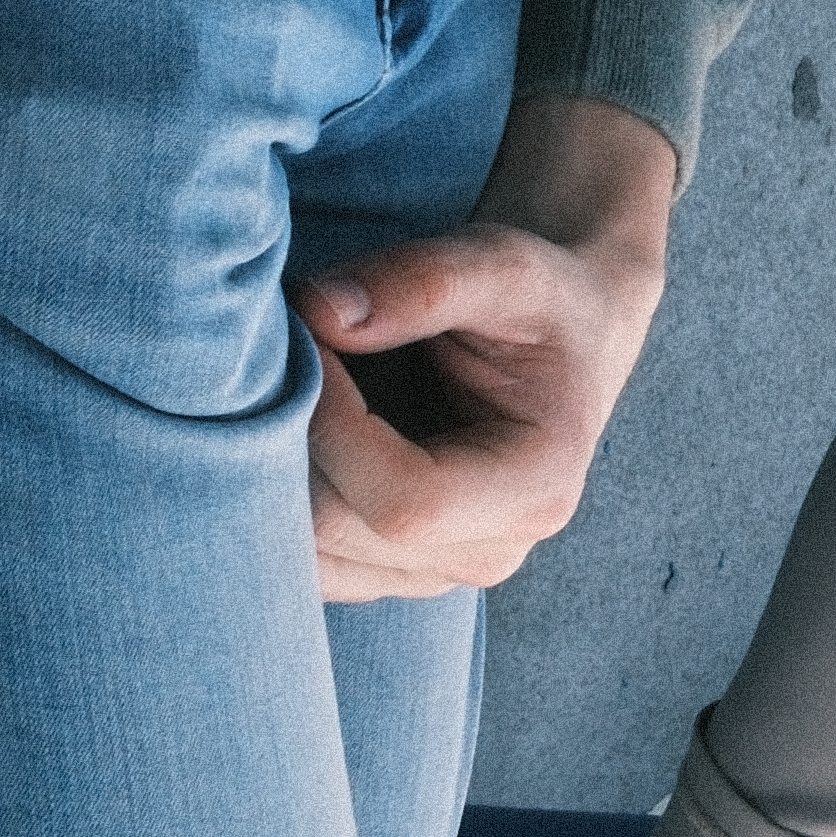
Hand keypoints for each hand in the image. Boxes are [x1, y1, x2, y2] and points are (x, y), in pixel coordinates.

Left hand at [297, 210, 667, 598]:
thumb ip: (420, 282)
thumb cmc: (538, 300)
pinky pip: (306, 556)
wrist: (561, 338)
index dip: (335, 425)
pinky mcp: (394, 569)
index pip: (406, 502)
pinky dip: (278, 491)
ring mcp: (438, 571)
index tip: (312, 339)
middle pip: (340, 528)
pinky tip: (300, 425)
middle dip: (292, 434)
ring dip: (274, 464)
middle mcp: (490, 551)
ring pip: (309, 550)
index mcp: (537, 488)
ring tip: (299, 384)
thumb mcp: (502, 265)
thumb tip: (318, 312)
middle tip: (290, 349)